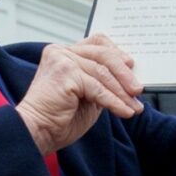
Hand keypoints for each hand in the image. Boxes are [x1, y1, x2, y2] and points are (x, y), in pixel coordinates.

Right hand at [17, 33, 143, 154]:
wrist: (37, 132)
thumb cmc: (58, 118)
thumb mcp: (87, 95)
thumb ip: (101, 82)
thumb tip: (129, 81)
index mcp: (63, 53)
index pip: (96, 42)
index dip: (116, 52)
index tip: (131, 66)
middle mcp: (61, 52)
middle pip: (103, 54)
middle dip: (124, 74)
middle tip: (138, 90)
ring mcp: (62, 60)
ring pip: (102, 73)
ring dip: (122, 92)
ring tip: (134, 107)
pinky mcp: (66, 73)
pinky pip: (98, 88)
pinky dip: (114, 102)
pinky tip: (124, 112)